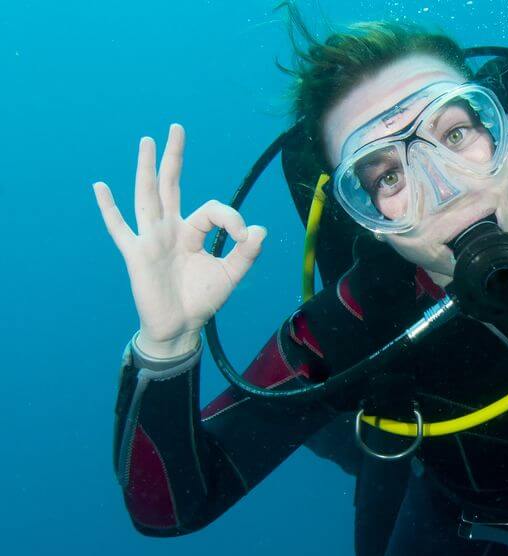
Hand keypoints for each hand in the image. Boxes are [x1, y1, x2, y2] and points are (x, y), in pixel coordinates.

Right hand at [94, 124, 266, 357]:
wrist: (181, 327)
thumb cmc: (202, 300)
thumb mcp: (231, 275)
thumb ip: (246, 253)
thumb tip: (260, 230)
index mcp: (193, 232)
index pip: (212, 209)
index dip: (231, 218)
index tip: (245, 237)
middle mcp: (170, 230)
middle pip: (170, 185)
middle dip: (174, 157)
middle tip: (176, 127)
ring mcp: (151, 239)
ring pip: (147, 196)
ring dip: (146, 169)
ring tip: (146, 142)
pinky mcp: (136, 254)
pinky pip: (119, 228)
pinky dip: (109, 208)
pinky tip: (99, 187)